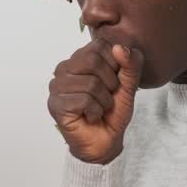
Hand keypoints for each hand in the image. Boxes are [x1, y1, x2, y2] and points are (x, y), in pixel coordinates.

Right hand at [47, 39, 143, 164]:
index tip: (114, 82)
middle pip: (92, 61)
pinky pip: (84, 100)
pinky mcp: (55, 104)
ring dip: (103, 101)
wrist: (106, 140)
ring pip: (90, 83)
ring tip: (99, 109)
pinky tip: (90, 116)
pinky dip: (95, 111)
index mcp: (80, 58)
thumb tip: (120, 47)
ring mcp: (56, 86)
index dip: (115, 64)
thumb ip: (130, 64)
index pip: (100, 45)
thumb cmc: (112, 112)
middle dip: (110, 83)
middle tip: (107, 98)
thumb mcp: (128, 85)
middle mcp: (64, 68)